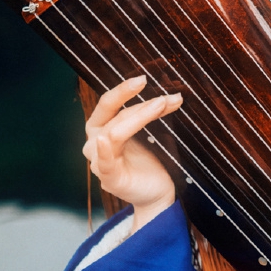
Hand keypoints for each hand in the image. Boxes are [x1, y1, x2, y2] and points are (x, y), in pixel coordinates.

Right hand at [82, 76, 180, 231]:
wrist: (158, 192)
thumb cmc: (152, 159)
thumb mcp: (154, 130)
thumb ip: (157, 112)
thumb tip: (175, 93)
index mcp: (102, 127)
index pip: (108, 103)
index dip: (123, 90)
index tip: (143, 78)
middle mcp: (95, 142)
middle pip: (112, 115)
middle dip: (134, 100)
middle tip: (156, 90)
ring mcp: (100, 161)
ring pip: (115, 133)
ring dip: (139, 116)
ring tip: (162, 105)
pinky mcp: (109, 179)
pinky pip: (104, 163)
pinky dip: (104, 151)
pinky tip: (105, 140)